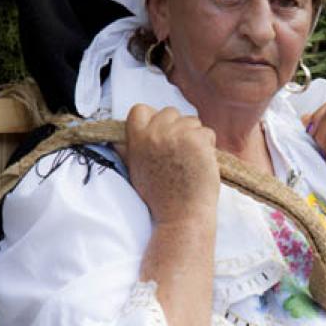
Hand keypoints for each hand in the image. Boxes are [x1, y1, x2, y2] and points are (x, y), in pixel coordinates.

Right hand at [116, 104, 219, 224]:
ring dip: (195, 137)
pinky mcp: (196, 140)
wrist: (181, 216)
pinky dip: (209, 147)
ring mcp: (176, 135)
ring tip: (189, 162)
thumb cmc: (161, 197)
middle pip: (170, 112)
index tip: (160, 135)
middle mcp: (154, 133)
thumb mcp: (135, 171)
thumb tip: (117, 140)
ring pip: (192, 121)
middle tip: (179, 154)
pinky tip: (201, 164)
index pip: (140, 109)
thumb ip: (129, 151)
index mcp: (136, 140)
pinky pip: (208, 134)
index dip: (153, 119)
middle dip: (178, 128)